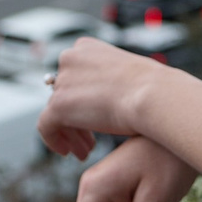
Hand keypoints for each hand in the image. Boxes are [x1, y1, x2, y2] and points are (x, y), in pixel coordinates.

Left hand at [38, 36, 171, 160]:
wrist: (154, 95)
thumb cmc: (155, 89)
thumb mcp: (131, 75)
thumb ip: (114, 80)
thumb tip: (116, 94)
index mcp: (86, 48)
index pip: (74, 76)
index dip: (82, 101)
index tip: (96, 119)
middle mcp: (70, 58)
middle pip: (65, 94)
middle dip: (76, 119)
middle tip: (90, 141)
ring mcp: (62, 81)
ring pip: (56, 112)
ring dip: (71, 133)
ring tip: (85, 151)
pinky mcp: (58, 105)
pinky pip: (46, 126)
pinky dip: (54, 141)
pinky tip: (70, 153)